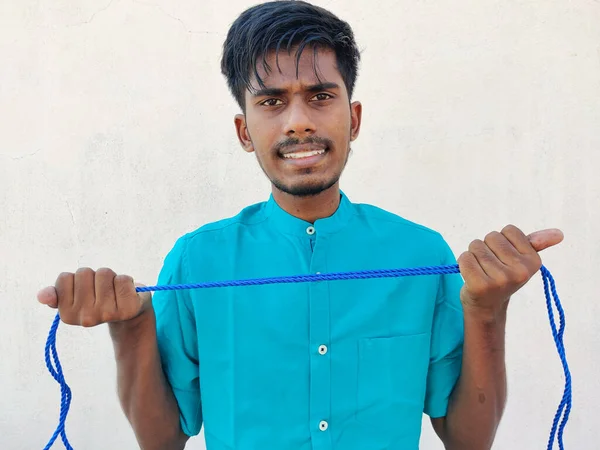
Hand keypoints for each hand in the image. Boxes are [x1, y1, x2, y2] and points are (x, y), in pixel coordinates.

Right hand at [37, 268, 151, 326]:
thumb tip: (42, 296)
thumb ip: (56, 295)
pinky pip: (123, 279)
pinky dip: (126, 280)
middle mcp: (86, 318)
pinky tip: (126, 292)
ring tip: (113, 290)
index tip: (84, 290)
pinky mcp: (127, 308)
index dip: (75, 279)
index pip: (64, 277)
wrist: (128, 314)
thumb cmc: (98, 300)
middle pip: (84, 273)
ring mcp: (107, 314)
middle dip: (93, 276)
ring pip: (103, 273)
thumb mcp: (74, 297)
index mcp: (67, 315)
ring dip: (110, 277)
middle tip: (101, 290)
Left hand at [458, 225, 563, 314]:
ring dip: (474, 255)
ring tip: (482, 270)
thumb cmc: (503, 277)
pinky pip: (465, 258)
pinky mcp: (480, 285)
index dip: (503, 240)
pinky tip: (471, 274)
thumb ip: (537, 243)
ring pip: (476, 246)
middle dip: (487, 247)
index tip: (505, 257)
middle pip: (491, 237)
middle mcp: (520, 272)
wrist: (487, 306)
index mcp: (533, 262)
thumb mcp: (522, 260)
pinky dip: (464, 262)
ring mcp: (500, 280)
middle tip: (491, 265)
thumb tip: (559, 233)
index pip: (509, 230)